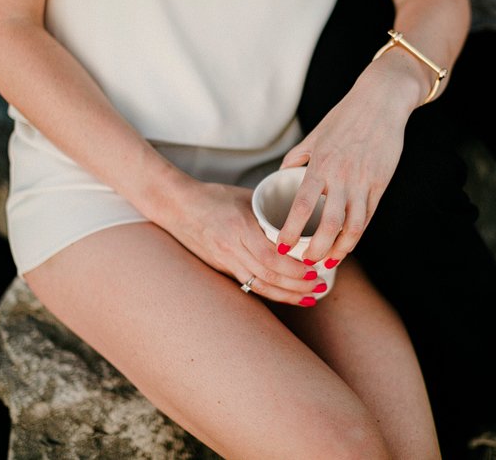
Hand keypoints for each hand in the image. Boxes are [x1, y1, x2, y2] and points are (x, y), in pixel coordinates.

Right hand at [157, 178, 324, 305]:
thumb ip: (270, 210)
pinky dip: (270, 292)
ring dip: (286, 295)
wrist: (176, 206)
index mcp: (239, 227)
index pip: (270, 256)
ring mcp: (225, 260)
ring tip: (310, 298)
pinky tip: (287, 296)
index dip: (293, 269)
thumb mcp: (245, 197)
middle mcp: (231, 248)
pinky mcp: (221, 267)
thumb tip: (302, 217)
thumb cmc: (213, 196)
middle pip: (267, 275)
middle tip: (319, 287)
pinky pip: (248, 284)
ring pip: (258, 285)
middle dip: (296, 286)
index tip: (314, 271)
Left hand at [276, 69, 412, 267]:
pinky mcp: (380, 184)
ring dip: (340, 250)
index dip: (292, 229)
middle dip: (317, 250)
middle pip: (329, 224)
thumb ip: (296, 159)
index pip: (303, 205)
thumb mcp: (314, 136)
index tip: (282, 245)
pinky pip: (368, 216)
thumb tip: (280, 177)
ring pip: (353, 227)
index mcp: (321, 164)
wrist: (381, 102)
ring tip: (329, 261)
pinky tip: (347, 244)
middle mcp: (342, 177)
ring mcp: (364, 182)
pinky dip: (357, 235)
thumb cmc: (344, 118)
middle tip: (307, 262)